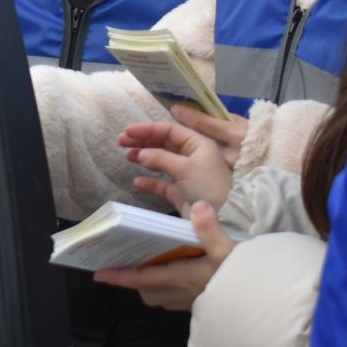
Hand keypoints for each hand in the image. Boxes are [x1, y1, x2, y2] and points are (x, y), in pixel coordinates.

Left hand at [92, 200, 239, 310]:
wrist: (267, 305)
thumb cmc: (246, 278)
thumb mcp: (229, 249)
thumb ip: (211, 228)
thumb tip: (199, 206)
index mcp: (183, 277)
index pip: (142, 278)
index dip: (120, 276)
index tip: (99, 274)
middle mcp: (183, 293)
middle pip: (148, 292)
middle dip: (134, 282)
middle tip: (125, 266)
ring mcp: (193, 302)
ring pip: (161, 299)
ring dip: (151, 288)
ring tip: (148, 270)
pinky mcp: (205, 306)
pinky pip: (176, 301)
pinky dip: (169, 292)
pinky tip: (177, 279)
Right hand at [118, 104, 245, 215]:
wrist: (225, 218)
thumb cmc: (209, 186)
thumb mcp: (186, 168)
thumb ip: (161, 158)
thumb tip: (141, 153)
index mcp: (198, 143)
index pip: (169, 130)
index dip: (148, 129)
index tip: (128, 131)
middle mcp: (192, 155)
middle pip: (164, 143)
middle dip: (143, 141)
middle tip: (121, 141)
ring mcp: (186, 174)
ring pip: (162, 161)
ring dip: (144, 158)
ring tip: (127, 157)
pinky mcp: (182, 192)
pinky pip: (163, 183)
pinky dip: (150, 182)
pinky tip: (138, 182)